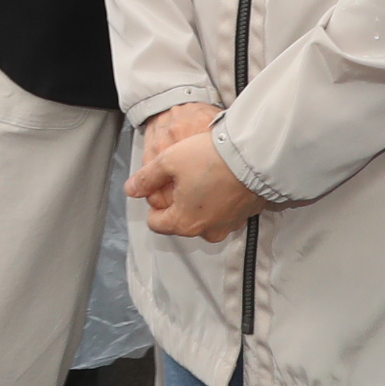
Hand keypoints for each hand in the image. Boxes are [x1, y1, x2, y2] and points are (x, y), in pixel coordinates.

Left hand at [127, 114, 272, 241]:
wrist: (253, 155)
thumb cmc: (210, 159)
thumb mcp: (168, 161)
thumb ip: (146, 178)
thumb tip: (131, 189)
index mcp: (184, 223)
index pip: (156, 223)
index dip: (153, 202)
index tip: (161, 183)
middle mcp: (207, 230)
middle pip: (181, 221)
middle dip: (178, 201)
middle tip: (184, 176)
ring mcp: (229, 225)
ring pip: (204, 217)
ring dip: (201, 201)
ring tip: (205, 175)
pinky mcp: (246, 215)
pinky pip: (225, 211)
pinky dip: (221, 199)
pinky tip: (222, 179)